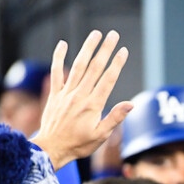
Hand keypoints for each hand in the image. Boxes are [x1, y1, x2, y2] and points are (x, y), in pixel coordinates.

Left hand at [30, 30, 132, 169]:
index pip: (108, 79)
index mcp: (93, 105)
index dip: (117, 64)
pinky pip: (56, 72)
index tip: (123, 51)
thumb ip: (115, 118)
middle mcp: (80, 95)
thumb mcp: (101, 136)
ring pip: (78, 66)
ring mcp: (66, 93)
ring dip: (87, 48)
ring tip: (95, 34)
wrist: (52, 148)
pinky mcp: (55, 94)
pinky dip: (58, 58)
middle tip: (113, 35)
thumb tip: (131, 104)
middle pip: (95, 68)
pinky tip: (63, 44)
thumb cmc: (79, 144)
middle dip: (105, 50)